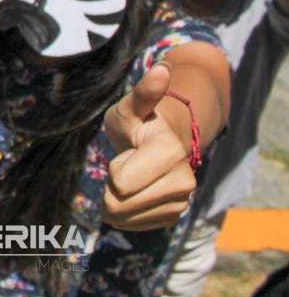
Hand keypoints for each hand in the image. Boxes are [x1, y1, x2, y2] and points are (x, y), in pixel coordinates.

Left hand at [102, 65, 194, 229]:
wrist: (162, 141)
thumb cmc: (139, 121)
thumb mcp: (131, 106)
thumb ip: (143, 93)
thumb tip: (162, 70)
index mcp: (170, 151)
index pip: (119, 183)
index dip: (114, 168)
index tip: (127, 151)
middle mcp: (183, 180)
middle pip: (118, 204)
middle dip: (112, 186)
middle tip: (127, 164)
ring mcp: (181, 201)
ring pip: (123, 217)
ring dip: (117, 199)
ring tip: (131, 177)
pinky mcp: (174, 216)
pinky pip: (132, 226)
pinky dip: (124, 213)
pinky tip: (133, 193)